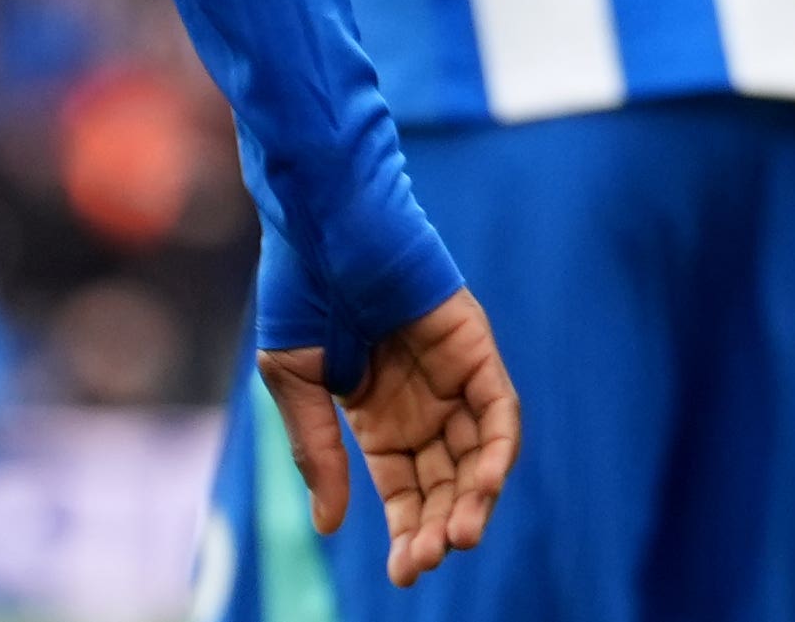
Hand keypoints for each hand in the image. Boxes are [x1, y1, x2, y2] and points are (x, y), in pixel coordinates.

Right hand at [264, 290, 519, 585]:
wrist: (321, 221)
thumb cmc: (299, 289)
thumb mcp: (295, 384)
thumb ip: (316, 452)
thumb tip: (332, 526)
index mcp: (377, 414)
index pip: (403, 487)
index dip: (405, 529)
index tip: (403, 574)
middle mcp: (421, 400)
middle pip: (443, 479)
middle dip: (439, 525)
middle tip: (428, 563)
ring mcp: (451, 372)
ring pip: (476, 451)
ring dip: (473, 497)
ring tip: (458, 537)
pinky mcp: (474, 344)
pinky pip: (498, 405)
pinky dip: (498, 446)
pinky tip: (484, 485)